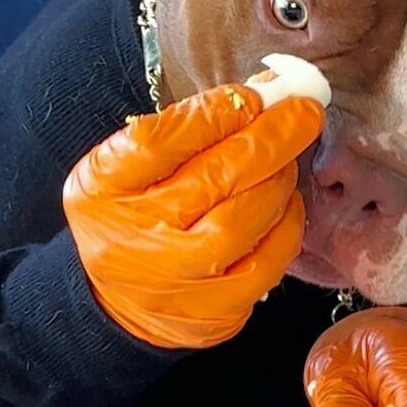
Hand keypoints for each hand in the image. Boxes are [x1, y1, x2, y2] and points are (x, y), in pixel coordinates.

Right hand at [63, 85, 323, 348]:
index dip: (217, 112)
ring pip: (245, 219)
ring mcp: (176, 280)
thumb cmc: (130, 213)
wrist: (116, 300)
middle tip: (304, 111)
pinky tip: (286, 203)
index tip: (255, 94)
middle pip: (214, 178)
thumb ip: (182, 128)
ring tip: (287, 158)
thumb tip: (262, 94)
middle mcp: (135, 236)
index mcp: (103, 187)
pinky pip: (267, 262)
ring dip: (279, 179)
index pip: (161, 140)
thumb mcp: (127, 164)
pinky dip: (287, 224)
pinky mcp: (215, 312)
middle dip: (270, 137)